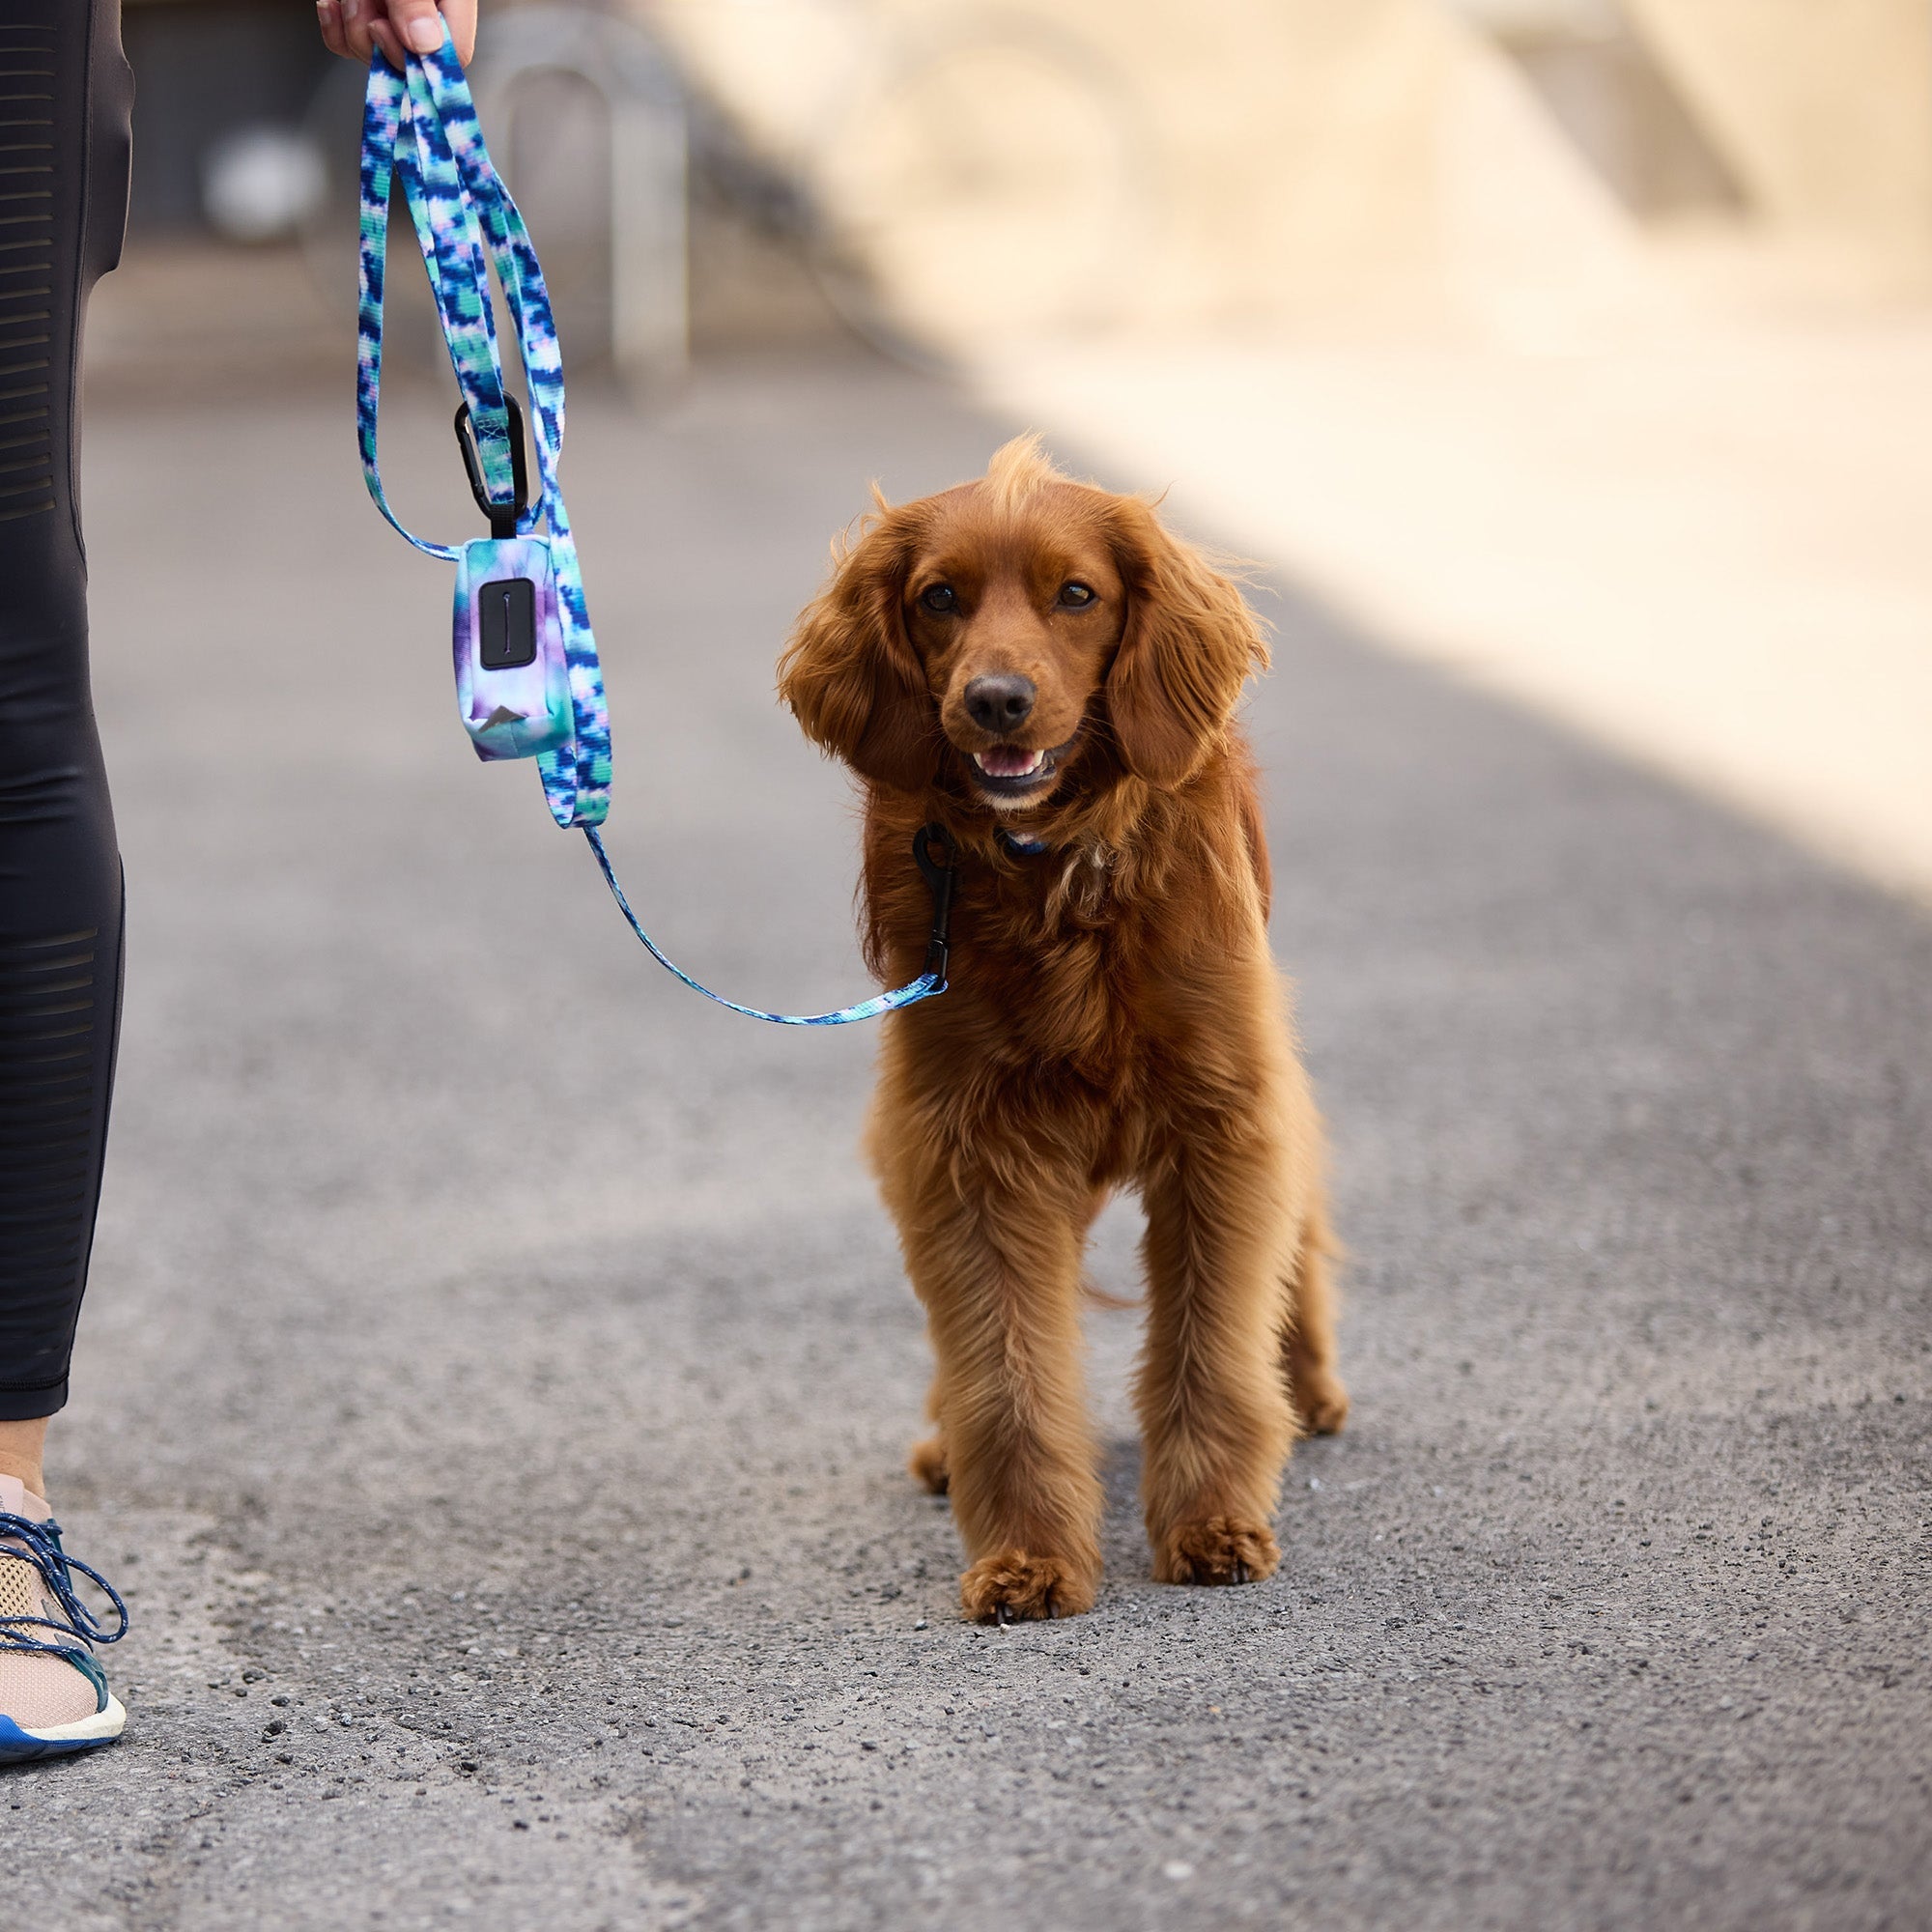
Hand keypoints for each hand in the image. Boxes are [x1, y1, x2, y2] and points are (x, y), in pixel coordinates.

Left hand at [317, 0, 477, 67]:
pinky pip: (346, 43)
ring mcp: (391, 14)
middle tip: (368, 4)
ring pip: (375, 52)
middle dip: (378, 39)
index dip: (421, 58)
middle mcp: (424, 11)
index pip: (454, 53)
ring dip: (353, 25)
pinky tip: (332, 4)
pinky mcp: (362, 13)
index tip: (386, 30)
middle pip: (411, 60)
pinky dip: (334, 27)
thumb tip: (425, 45)